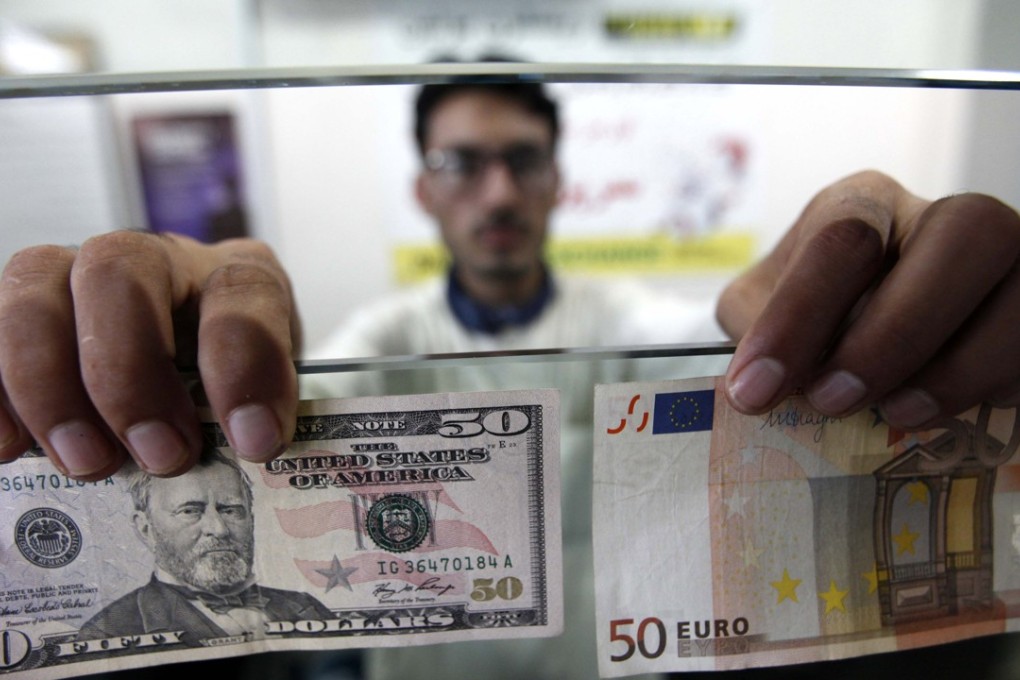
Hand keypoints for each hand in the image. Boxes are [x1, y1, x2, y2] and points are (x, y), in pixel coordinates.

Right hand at [0, 232, 299, 479]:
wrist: (187, 387)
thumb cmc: (225, 401)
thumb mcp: (253, 406)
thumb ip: (244, 423)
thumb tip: (242, 462)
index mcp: (235, 275)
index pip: (241, 290)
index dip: (246, 363)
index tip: (253, 442)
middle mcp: (156, 257)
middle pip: (120, 268)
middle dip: (131, 371)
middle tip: (159, 456)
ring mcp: (78, 271)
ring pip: (34, 278)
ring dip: (49, 380)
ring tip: (84, 461)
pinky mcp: (22, 305)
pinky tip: (7, 447)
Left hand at [718, 170, 1019, 428]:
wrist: (857, 340)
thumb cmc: (805, 321)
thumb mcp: (761, 312)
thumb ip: (758, 334)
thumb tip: (759, 384)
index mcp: (862, 204)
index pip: (842, 240)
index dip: (798, 318)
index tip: (755, 390)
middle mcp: (943, 217)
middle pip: (960, 237)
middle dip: (893, 331)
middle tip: (832, 400)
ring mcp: (1008, 261)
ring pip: (1018, 293)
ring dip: (956, 368)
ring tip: (895, 416)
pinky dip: (997, 386)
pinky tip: (950, 416)